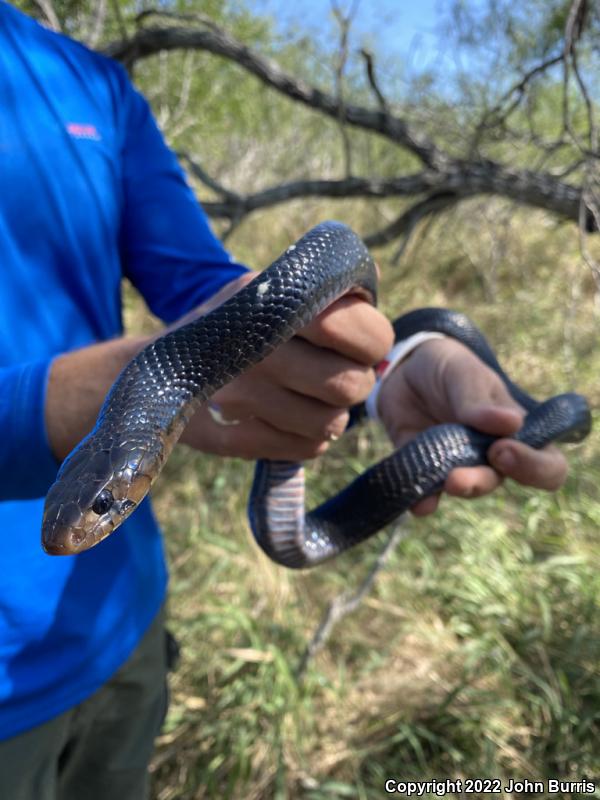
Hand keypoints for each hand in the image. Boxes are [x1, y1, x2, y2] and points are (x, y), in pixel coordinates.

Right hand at [180, 273, 394, 459]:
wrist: (158, 367)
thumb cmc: (231, 323)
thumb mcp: (267, 286)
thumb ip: (320, 283)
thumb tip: (371, 276)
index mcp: (274, 302)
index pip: (358, 330)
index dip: (370, 341)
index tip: (356, 344)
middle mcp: (257, 348)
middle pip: (350, 385)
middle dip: (355, 382)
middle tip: (338, 373)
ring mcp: (242, 397)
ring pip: (332, 423)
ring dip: (331, 413)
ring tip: (312, 397)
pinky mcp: (234, 439)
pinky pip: (306, 448)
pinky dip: (308, 436)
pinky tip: (290, 417)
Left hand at [377, 337, 567, 515]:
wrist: (405, 370)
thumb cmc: (450, 369)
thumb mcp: (464, 374)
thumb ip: (480, 401)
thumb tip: (512, 424)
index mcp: (515, 431)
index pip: (547, 464)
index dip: (535, 468)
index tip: (503, 449)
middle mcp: (489, 455)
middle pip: (496, 481)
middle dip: (479, 483)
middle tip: (457, 477)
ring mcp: (456, 465)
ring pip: (462, 490)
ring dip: (450, 491)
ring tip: (439, 483)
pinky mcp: (423, 471)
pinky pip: (426, 493)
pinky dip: (422, 501)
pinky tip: (417, 504)